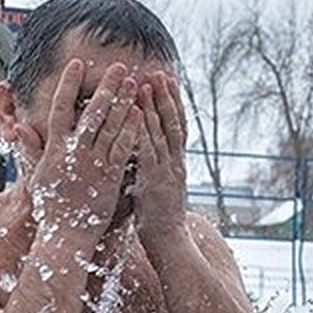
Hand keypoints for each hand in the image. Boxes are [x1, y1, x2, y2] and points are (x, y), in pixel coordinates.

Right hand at [28, 59, 141, 249]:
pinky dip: (132, 131)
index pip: (60, 109)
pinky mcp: (110, 177)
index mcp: (54, 150)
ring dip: (124, 103)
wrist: (65, 235)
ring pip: (111, 128)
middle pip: (92, 113)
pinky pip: (123, 150)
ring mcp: (94, 164)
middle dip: (106, 88)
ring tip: (135, 83)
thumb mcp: (36, 176)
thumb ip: (30, 150)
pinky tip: (142, 114)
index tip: (77, 64)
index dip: (68, 85)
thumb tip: (18, 128)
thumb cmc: (50, 206)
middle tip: (119, 66)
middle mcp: (74, 154)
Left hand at [132, 71, 188, 250]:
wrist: (169, 241)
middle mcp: (175, 161)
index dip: (172, 102)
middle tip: (158, 71)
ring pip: (161, 132)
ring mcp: (167, 170)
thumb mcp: (157, 186)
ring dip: (153, 107)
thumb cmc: (158, 217)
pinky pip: (148, 151)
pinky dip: (142, 131)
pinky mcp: (155, 181)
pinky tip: (135, 116)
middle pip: (172, 122)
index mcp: (176, 162)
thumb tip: (140, 150)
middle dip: (165, 96)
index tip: (167, 80)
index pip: (176, 125)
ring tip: (146, 84)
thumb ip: (151, 167)